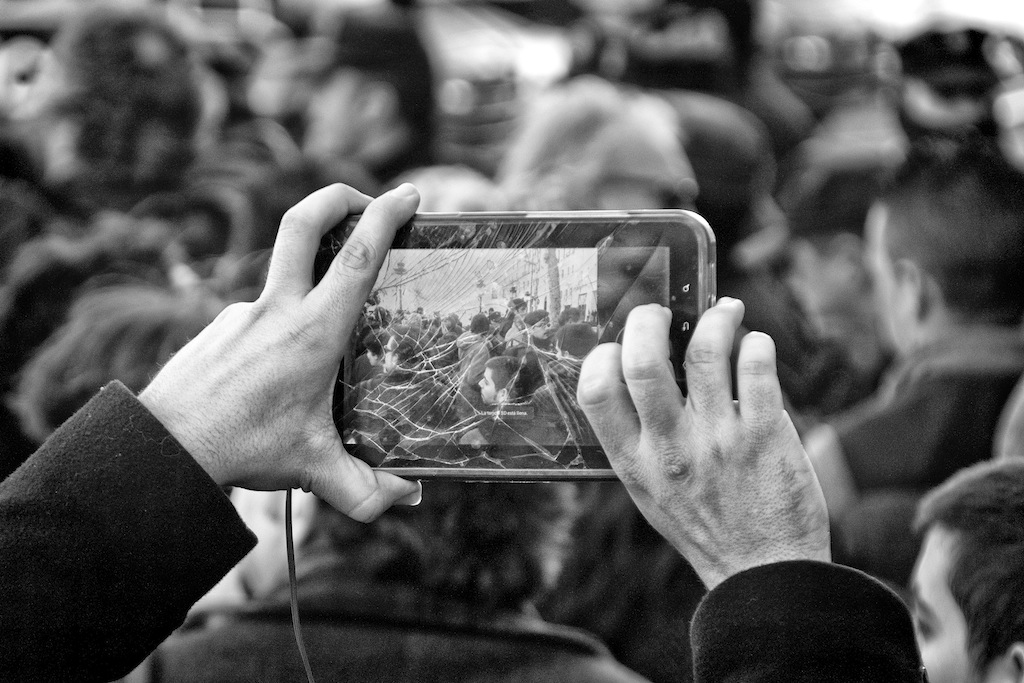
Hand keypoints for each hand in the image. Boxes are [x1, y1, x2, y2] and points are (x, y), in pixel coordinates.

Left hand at [139, 183, 421, 521]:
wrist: (165, 446)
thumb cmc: (241, 449)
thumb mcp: (313, 468)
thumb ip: (366, 489)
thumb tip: (408, 499)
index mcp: (313, 331)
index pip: (356, 256)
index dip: (386, 216)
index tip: (409, 195)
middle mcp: (277, 309)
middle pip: (303, 221)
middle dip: (340, 197)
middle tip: (368, 201)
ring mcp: (242, 311)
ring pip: (285, 275)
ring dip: (313, 278)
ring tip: (329, 335)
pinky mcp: (219, 325)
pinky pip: (261, 312)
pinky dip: (281, 325)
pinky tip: (279, 372)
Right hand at [577, 298, 829, 588]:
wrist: (765, 571)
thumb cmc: (704, 527)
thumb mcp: (650, 494)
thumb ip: (637, 444)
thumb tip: (634, 374)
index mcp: (633, 463)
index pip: (595, 391)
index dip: (601, 355)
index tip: (618, 345)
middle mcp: (670, 448)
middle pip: (644, 360)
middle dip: (648, 319)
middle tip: (661, 313)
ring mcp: (719, 439)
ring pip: (707, 351)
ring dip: (716, 319)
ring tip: (724, 313)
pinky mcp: (766, 434)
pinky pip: (757, 366)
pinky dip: (755, 343)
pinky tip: (754, 347)